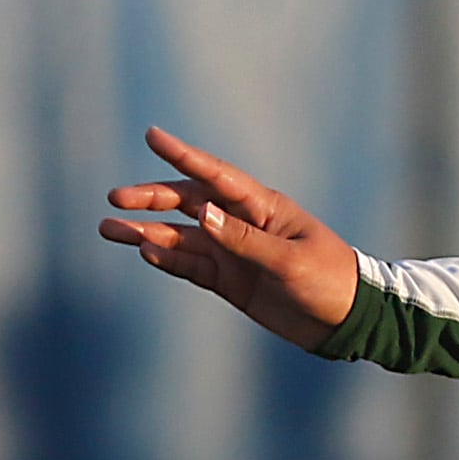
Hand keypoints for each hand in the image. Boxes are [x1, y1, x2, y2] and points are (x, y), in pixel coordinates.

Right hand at [98, 125, 359, 349]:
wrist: (348, 323)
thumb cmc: (330, 281)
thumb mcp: (289, 260)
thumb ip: (244, 239)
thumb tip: (202, 214)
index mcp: (264, 207)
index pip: (217, 176)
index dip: (184, 156)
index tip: (152, 136)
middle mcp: (243, 223)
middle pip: (189, 203)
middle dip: (152, 199)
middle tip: (116, 199)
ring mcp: (234, 252)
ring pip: (182, 236)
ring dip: (147, 232)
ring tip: (109, 230)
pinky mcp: (231, 281)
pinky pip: (192, 266)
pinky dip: (168, 259)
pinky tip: (144, 251)